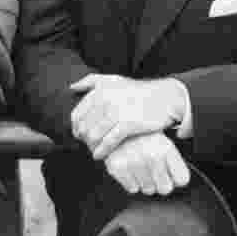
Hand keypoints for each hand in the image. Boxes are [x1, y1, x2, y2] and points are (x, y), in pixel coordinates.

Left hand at [70, 74, 185, 159]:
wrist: (164, 98)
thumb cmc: (138, 92)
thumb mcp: (114, 80)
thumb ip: (92, 81)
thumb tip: (72, 88)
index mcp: (101, 90)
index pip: (78, 113)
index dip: (75, 127)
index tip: (79, 135)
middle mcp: (106, 99)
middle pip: (84, 126)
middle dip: (83, 139)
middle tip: (87, 145)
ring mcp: (117, 112)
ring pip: (94, 135)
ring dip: (91, 146)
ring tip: (93, 151)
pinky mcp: (128, 124)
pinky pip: (109, 141)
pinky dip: (102, 150)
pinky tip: (100, 155)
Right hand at [103, 133, 190, 195]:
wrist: (118, 127)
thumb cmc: (144, 136)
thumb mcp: (165, 141)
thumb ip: (175, 161)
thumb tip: (181, 180)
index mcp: (166, 148)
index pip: (182, 180)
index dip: (176, 177)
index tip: (171, 172)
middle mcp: (151, 155)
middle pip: (165, 189)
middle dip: (161, 182)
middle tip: (155, 170)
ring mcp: (133, 162)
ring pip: (149, 190)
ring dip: (145, 181)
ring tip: (141, 166)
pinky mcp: (117, 167)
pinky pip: (132, 188)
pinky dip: (131, 181)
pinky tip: (130, 167)